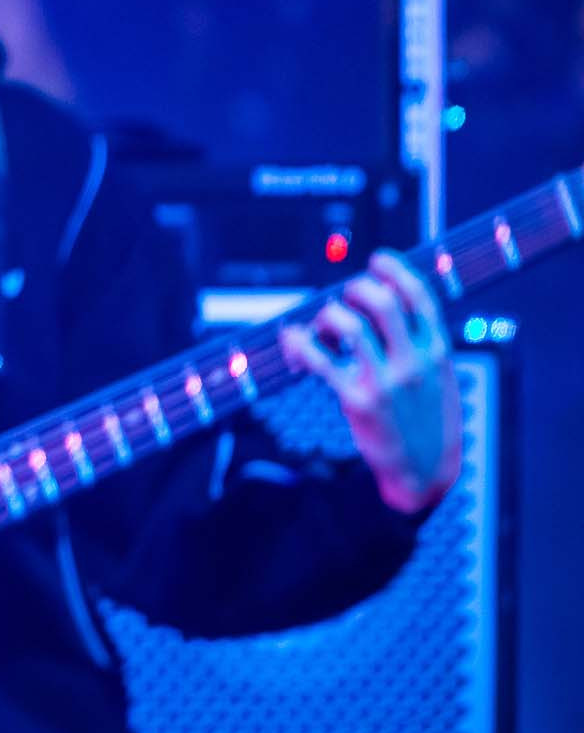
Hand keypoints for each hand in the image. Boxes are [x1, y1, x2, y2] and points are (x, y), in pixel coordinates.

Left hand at [279, 251, 462, 513]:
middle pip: (381, 302)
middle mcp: (414, 360)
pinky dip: (300, 344)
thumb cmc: (427, 420)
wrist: (426, 472)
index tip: (377, 260)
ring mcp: (386, 381)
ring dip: (327, 316)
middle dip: (355, 289)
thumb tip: (388, 304)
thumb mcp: (438, 377)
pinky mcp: (358, 401)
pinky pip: (320, 360)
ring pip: (349, 325)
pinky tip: (294, 343)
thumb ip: (418, 342)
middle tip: (344, 298)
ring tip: (322, 328)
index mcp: (437, 349)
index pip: (419, 296)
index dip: (395, 270)